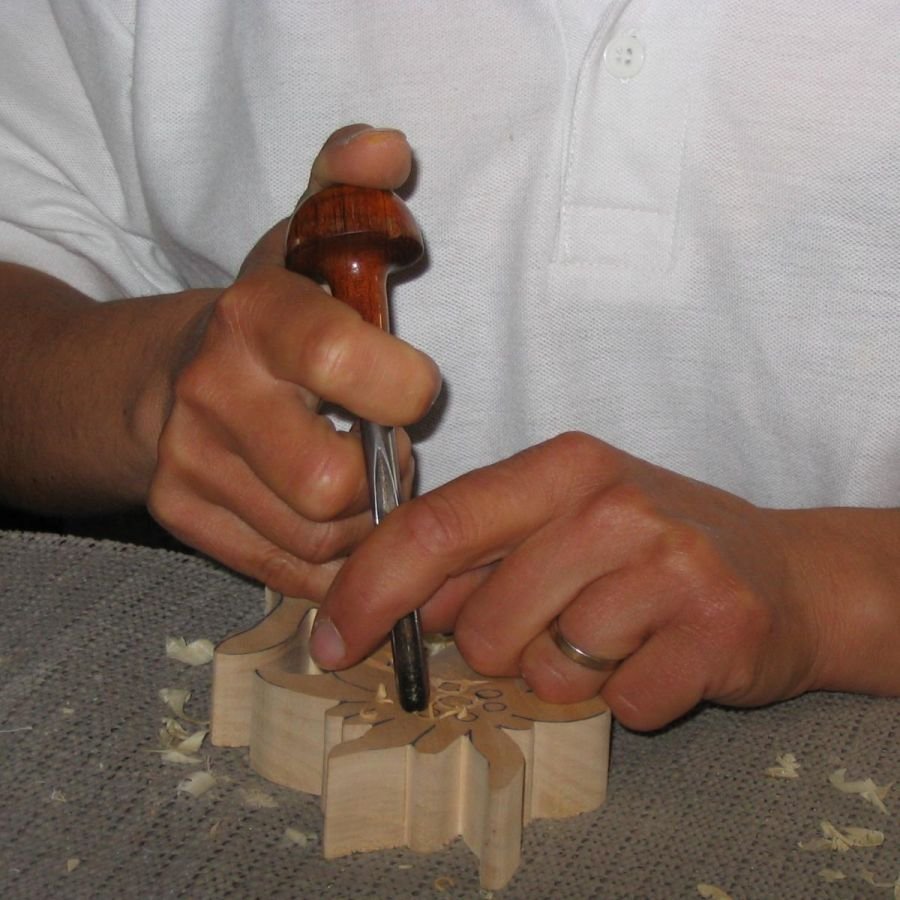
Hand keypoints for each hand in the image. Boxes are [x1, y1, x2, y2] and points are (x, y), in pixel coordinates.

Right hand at [147, 126, 440, 597]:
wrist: (164, 380)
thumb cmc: (266, 318)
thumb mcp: (304, 241)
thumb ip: (349, 189)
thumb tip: (391, 148)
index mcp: (254, 317)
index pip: (342, 360)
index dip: (402, 387)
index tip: (408, 387)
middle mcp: (212, 393)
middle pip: (331, 482)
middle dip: (380, 478)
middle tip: (384, 453)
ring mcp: (189, 465)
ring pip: (316, 539)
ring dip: (363, 523)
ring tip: (362, 485)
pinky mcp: (184, 519)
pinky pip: (290, 573)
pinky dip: (334, 560)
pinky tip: (340, 526)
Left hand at [310, 431, 899, 729]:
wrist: (783, 570)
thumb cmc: (648, 546)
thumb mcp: (560, 520)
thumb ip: (476, 551)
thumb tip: (385, 604)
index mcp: (560, 466)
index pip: (434, 526)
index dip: (370, 590)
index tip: (333, 641)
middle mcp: (612, 503)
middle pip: (483, 624)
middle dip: (498, 648)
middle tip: (555, 621)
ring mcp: (670, 562)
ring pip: (545, 673)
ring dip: (564, 675)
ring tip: (613, 634)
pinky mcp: (717, 627)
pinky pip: (617, 705)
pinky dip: (625, 698)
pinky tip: (656, 656)